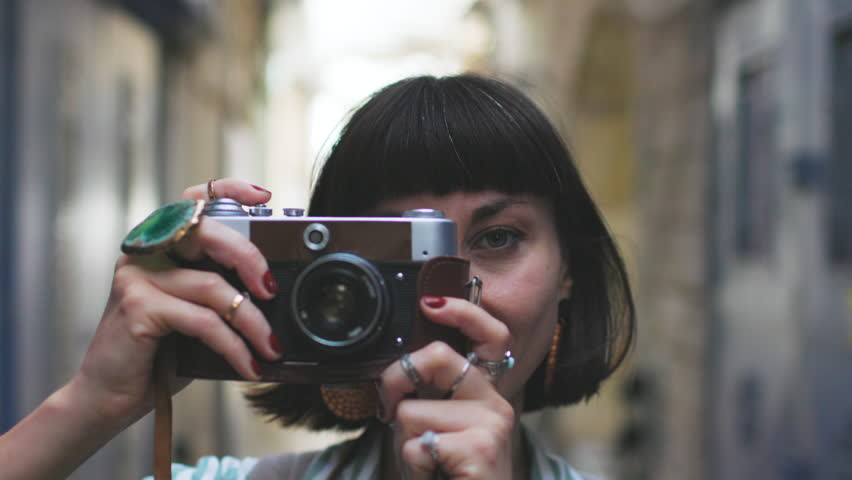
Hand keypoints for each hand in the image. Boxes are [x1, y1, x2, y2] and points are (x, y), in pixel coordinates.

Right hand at [73, 178, 281, 423]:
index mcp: (161, 245)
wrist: (108, 397)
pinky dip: (233, 346)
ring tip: (270, 347)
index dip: (229, 190)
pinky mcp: (138, 307)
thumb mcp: (195, 313)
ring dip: (252, 322)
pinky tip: (249, 364)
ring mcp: (138, 277)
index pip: (193, 198)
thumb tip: (273, 290)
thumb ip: (219, 291)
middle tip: (273, 291)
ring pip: (213, 286)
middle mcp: (146, 252)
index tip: (263, 199)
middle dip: (250, 259)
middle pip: (209, 233)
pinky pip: (203, 321)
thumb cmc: (158, 354)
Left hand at [377, 297, 515, 479]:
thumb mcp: (434, 426)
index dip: (463, 311)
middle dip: (396, 379)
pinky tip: (435, 474)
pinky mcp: (480, 448)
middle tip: (389, 409)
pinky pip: (416, 443)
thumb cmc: (447, 474)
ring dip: (405, 441)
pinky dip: (413, 463)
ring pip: (412, 410)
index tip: (431, 303)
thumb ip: (426, 394)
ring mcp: (492, 423)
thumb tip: (394, 371)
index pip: (490, 334)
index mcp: (485, 391)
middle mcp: (495, 401)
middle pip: (435, 356)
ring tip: (427, 462)